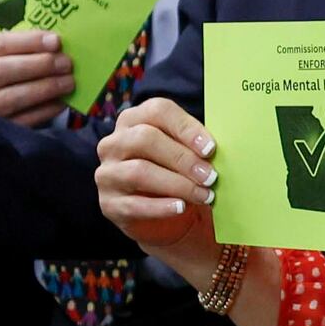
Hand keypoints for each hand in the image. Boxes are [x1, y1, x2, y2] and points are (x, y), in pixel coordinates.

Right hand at [0, 28, 74, 123]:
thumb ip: (15, 48)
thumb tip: (53, 44)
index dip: (29, 42)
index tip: (55, 41)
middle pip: (3, 70)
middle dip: (39, 65)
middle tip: (66, 63)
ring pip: (12, 97)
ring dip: (45, 88)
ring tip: (68, 82)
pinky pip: (21, 121)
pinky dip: (44, 111)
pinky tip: (60, 102)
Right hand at [97, 98, 220, 261]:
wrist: (160, 214)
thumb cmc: (175, 174)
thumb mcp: (185, 154)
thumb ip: (196, 146)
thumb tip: (216, 148)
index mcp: (134, 120)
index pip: (157, 111)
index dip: (186, 128)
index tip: (211, 148)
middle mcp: (114, 143)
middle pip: (145, 139)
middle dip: (183, 158)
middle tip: (210, 175)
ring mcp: (107, 173)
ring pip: (139, 172)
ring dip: (177, 184)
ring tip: (203, 195)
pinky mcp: (108, 203)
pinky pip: (134, 204)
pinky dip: (161, 207)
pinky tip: (181, 207)